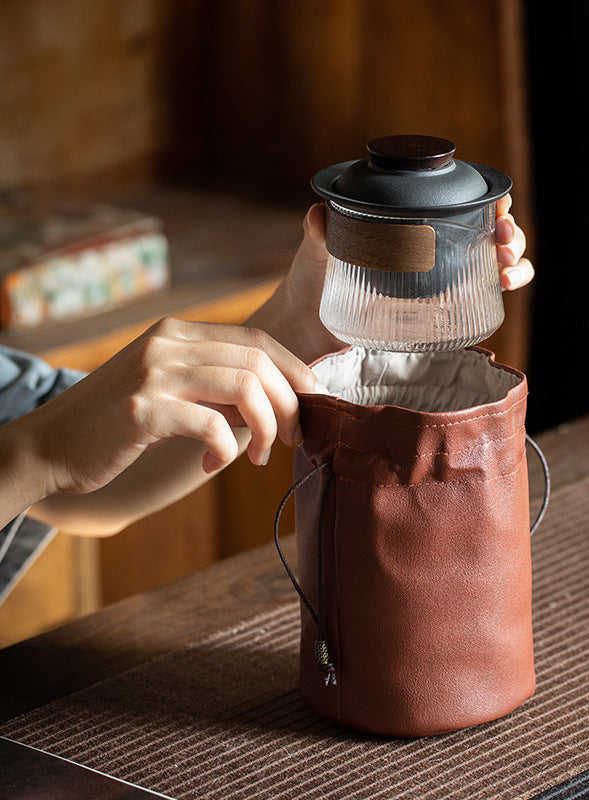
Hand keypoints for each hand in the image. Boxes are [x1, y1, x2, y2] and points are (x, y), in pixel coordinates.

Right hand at [28, 318, 322, 496]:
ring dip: (266, 428)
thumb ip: (219, 389)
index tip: (314, 402)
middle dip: (289, 404)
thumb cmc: (119, 425)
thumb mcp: (173, 392)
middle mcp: (167, 342)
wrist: (51, 446)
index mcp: (178, 333)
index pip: (257, 341)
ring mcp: (153, 372)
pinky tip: (211, 465)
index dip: (295, 371)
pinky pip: (210, 425)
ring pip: (244, 389)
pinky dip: (224, 450)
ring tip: (261, 457)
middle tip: (293, 439)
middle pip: (258, 363)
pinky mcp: (141, 408)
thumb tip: (281, 402)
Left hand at [253, 195, 534, 361]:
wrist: (309, 326)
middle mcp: (433, 246)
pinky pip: (483, 295)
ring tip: (507, 268)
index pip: (461, 201)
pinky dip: (504, 286)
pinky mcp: (442, 310)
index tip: (496, 209)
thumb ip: (319, 233)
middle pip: (487, 230)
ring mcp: (441, 278)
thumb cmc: (314, 279)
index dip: (488, 200)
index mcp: (411, 221)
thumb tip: (318, 215)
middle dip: (509, 231)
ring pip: (495, 261)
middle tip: (503, 238)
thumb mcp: (317, 250)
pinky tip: (504, 287)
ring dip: (516, 260)